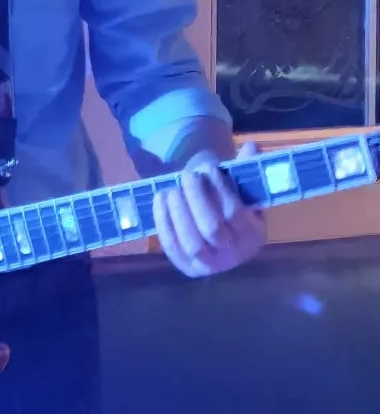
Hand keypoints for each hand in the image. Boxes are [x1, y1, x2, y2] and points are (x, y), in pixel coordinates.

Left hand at [154, 141, 265, 277]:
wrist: (222, 240)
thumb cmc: (234, 209)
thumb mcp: (244, 192)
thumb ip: (246, 170)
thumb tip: (251, 146)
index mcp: (253, 235)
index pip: (235, 212)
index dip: (219, 187)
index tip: (207, 166)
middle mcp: (233, 255)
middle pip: (211, 228)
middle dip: (196, 198)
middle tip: (187, 175)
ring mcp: (209, 265)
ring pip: (191, 242)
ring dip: (178, 212)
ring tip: (171, 189)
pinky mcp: (186, 267)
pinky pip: (172, 246)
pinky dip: (163, 221)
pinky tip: (160, 198)